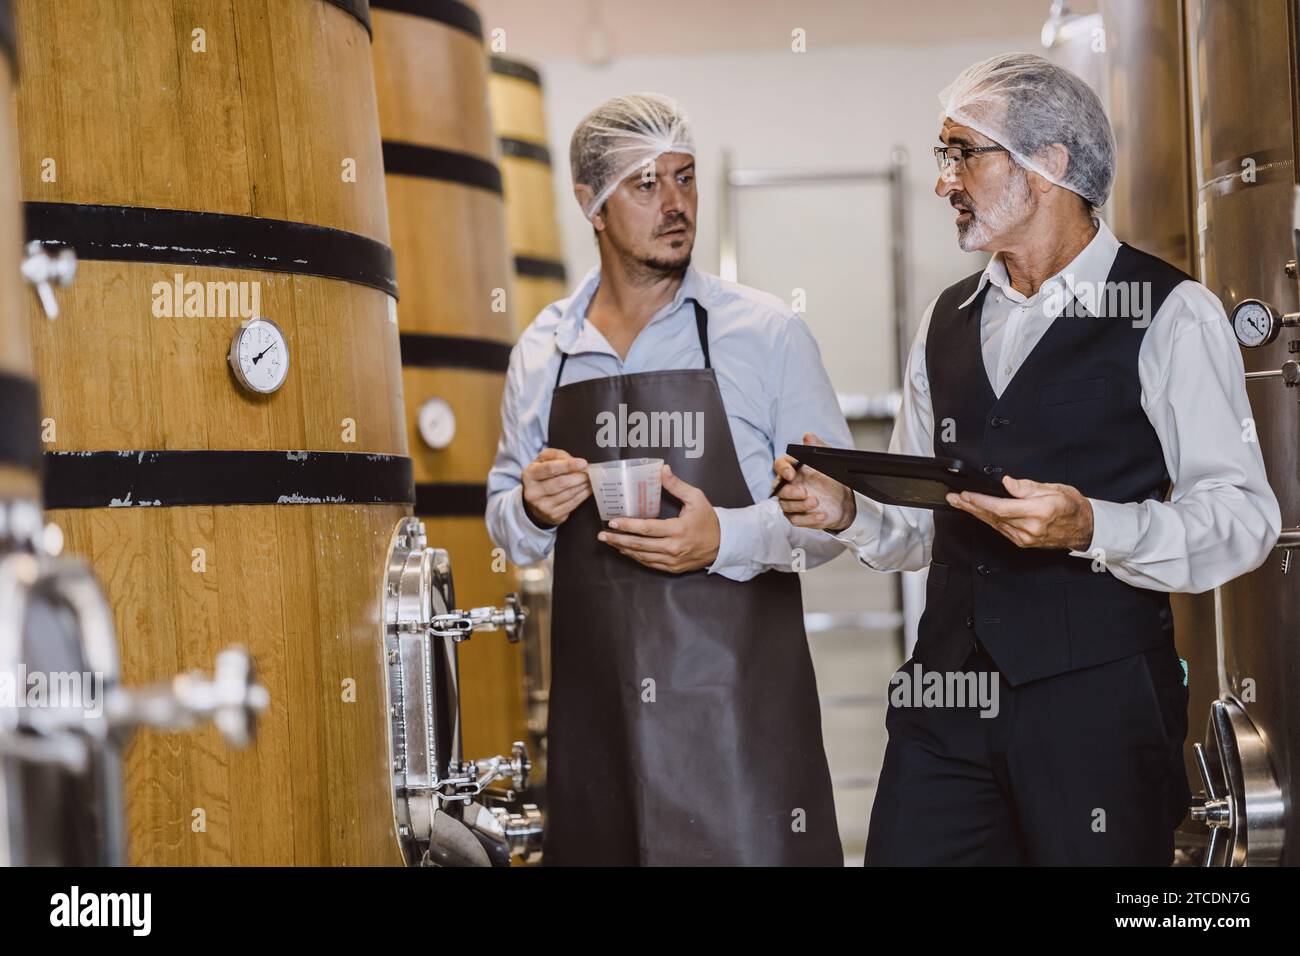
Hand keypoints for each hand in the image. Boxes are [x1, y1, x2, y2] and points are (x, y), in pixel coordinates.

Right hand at [522, 448, 589, 526]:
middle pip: (561, 483)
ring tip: (590, 479)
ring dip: (583, 485)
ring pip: (569, 494)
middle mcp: (533, 492)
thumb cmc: (541, 477)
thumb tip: (574, 460)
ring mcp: (542, 506)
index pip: (550, 469)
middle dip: (579, 476)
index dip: (568, 465)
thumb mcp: (543, 461)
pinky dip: (583, 495)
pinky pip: (572, 504)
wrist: (534, 501)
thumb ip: (557, 456)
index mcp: (529, 475)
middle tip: (589, 472)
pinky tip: (587, 489)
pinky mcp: (553, 515)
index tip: (583, 463)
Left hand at [596, 464, 719, 572]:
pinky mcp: (672, 568)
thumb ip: (676, 485)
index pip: (647, 528)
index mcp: (678, 529)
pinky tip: (625, 550)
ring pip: (642, 556)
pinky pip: (649, 564)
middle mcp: (673, 548)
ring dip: (624, 549)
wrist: (723, 544)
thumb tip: (661, 469)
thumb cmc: (708, 519)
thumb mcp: (696, 498)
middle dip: (618, 539)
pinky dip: (635, 557)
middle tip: (602, 534)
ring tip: (609, 541)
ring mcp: (672, 560)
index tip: (612, 521)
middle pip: (639, 545)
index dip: (628, 525)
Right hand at [775, 432, 856, 532]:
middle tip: (805, 492)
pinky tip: (821, 515)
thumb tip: (808, 436)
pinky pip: (796, 520)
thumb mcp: (829, 461)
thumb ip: (818, 448)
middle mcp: (788, 486)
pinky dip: (809, 519)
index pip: (779, 466)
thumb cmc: (832, 479)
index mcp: (793, 469)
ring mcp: (792, 502)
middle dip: (791, 491)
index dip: (783, 469)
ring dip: (801, 505)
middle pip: (779, 489)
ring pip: (786, 505)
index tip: (791, 472)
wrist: (844, 501)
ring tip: (817, 502)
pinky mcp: (798, 517)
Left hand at [946, 475, 1093, 549]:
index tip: (965, 495)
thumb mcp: (1054, 489)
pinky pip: (1001, 530)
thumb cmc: (1072, 507)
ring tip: (960, 503)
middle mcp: (1030, 528)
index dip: (980, 502)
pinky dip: (988, 520)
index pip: (1001, 507)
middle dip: (970, 506)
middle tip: (953, 498)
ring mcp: (1025, 538)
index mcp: (1038, 512)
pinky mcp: (1023, 542)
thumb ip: (1028, 487)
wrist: (1085, 528)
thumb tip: (1008, 483)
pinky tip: (977, 513)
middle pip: (993, 516)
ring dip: (975, 513)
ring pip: (994, 524)